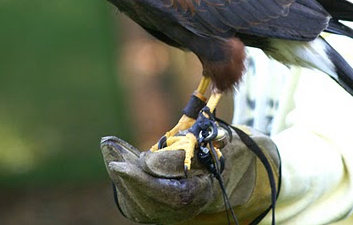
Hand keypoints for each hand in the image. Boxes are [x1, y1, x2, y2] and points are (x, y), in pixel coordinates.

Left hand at [101, 126, 279, 223]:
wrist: (244, 170)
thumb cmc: (234, 152)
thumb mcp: (225, 143)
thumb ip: (202, 147)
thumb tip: (163, 157)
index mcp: (203, 193)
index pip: (168, 194)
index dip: (143, 182)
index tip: (123, 164)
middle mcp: (186, 208)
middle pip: (147, 200)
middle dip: (126, 175)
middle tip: (109, 147)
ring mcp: (173, 209)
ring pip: (139, 201)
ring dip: (121, 174)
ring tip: (110, 147)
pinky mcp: (162, 204)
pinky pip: (138, 197)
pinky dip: (126, 177)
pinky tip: (117, 156)